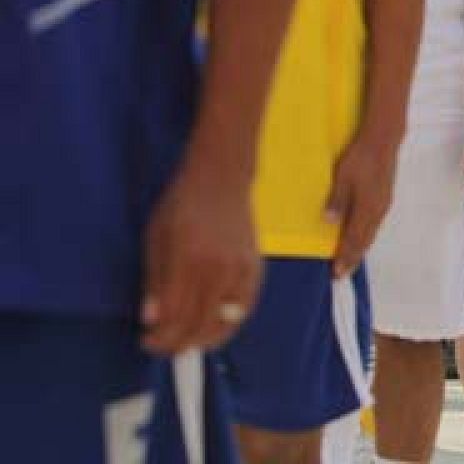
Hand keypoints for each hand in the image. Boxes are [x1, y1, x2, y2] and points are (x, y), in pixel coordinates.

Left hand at [141, 160, 261, 354]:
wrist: (221, 178)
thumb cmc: (182, 205)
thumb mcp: (155, 240)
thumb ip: (155, 282)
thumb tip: (151, 320)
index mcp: (188, 259)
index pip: (174, 317)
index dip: (159, 338)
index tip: (147, 341)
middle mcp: (218, 268)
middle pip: (197, 324)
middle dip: (177, 343)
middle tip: (162, 346)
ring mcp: (240, 269)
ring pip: (224, 322)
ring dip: (203, 340)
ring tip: (186, 342)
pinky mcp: (254, 268)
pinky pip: (244, 308)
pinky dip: (229, 324)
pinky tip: (212, 326)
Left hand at [325, 131, 401, 278]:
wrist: (383, 140)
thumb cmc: (360, 157)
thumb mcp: (342, 177)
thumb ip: (337, 201)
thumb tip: (329, 222)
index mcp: (367, 208)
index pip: (354, 239)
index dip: (345, 257)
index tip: (337, 273)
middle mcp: (378, 210)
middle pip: (365, 240)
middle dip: (353, 258)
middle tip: (343, 273)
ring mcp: (383, 204)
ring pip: (371, 232)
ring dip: (361, 247)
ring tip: (351, 258)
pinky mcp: (385, 197)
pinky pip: (375, 223)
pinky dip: (367, 235)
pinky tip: (362, 234)